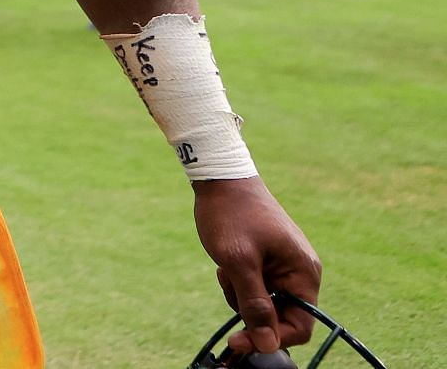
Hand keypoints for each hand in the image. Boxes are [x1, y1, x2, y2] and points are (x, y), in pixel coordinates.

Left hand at [194, 177, 321, 357]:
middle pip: (281, 316)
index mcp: (304, 273)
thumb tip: (268, 344)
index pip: (300, 326)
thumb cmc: (231, 215)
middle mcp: (301, 272)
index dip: (271, 338)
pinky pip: (258, 286)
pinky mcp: (270, 260)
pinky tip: (227, 263)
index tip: (239, 342)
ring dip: (241, 293)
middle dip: (251, 309)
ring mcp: (286, 265)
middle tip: (228, 283)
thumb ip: (254, 304)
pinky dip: (240, 281)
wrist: (220, 178)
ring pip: (265, 302)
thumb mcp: (238, 263)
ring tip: (227, 267)